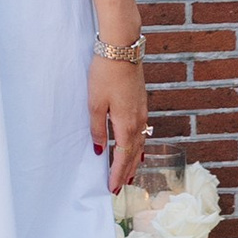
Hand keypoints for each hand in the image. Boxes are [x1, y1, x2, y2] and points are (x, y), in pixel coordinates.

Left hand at [91, 49, 147, 195]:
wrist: (122, 48)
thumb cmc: (105, 74)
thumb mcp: (95, 103)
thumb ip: (98, 128)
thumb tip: (100, 150)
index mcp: (126, 123)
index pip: (123, 156)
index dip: (117, 174)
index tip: (112, 189)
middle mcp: (138, 120)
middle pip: (134, 154)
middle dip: (126, 172)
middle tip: (120, 189)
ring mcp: (142, 111)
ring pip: (140, 143)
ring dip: (134, 161)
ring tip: (130, 175)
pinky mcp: (141, 102)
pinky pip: (142, 132)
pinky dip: (139, 146)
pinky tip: (137, 147)